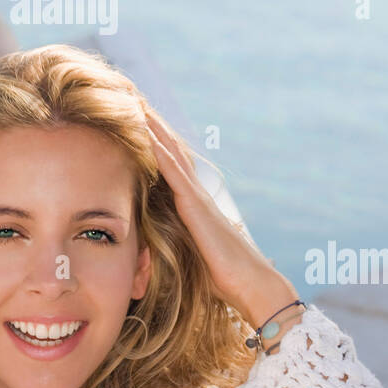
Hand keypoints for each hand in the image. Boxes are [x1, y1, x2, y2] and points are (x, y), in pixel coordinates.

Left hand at [145, 110, 300, 332]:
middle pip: (171, 153)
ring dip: (154, 130)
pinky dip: (161, 153)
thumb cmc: (225, 279)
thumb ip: (178, 243)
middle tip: (135, 100)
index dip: (155, 145)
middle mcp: (195, 196)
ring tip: (137, 106)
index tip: (138, 123)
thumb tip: (159, 244)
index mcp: (193, 207)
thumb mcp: (193, 257)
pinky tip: (149, 137)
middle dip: (153, 128)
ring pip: (172, 156)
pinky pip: (175, 175)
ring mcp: (197, 199)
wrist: (253, 287)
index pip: (170, 168)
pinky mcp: (197, 208)